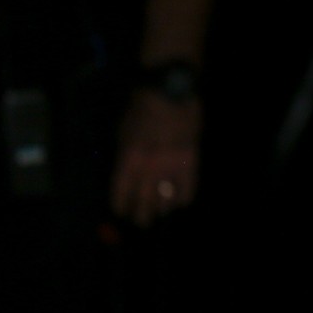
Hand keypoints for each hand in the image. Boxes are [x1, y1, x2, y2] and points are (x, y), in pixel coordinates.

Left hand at [110, 89, 201, 227]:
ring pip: (166, 203)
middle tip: (142, 219)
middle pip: (143, 205)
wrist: (170, 92)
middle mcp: (148, 168)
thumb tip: (128, 182)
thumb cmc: (142, 109)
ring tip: (161, 210)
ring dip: (162, 209)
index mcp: (128, 161)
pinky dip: (182, 199)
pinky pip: (187, 191)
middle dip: (141, 216)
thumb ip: (125, 160)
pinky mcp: (191, 162)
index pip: (121, 196)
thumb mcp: (123, 134)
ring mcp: (171, 166)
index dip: (121, 207)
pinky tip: (179, 198)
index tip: (123, 210)